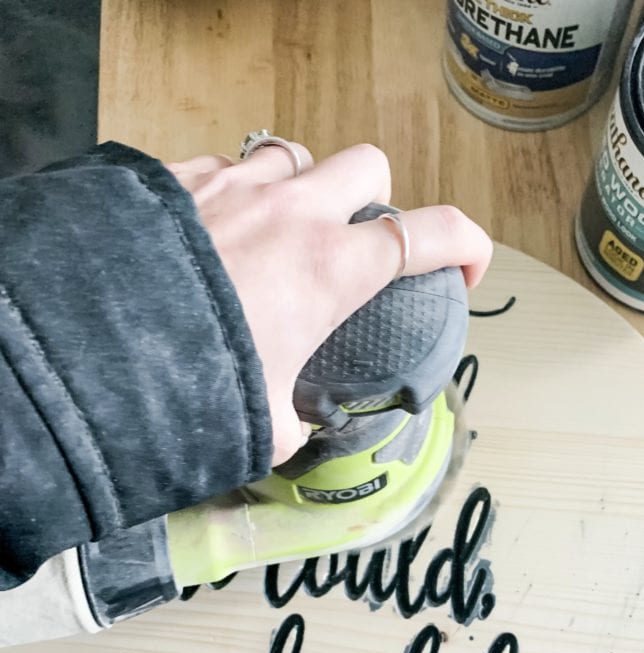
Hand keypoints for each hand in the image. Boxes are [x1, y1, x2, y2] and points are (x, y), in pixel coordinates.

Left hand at [169, 143, 492, 465]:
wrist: (99, 342)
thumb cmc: (189, 380)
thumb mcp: (259, 426)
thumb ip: (288, 425)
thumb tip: (288, 431)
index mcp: (331, 269)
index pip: (433, 234)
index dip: (468, 245)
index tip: (465, 271)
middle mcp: (293, 213)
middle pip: (369, 166)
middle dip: (375, 200)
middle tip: (352, 245)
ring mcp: (237, 185)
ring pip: (298, 156)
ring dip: (303, 188)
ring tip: (279, 232)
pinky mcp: (183, 177)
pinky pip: (229, 163)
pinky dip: (238, 189)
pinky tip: (217, 230)